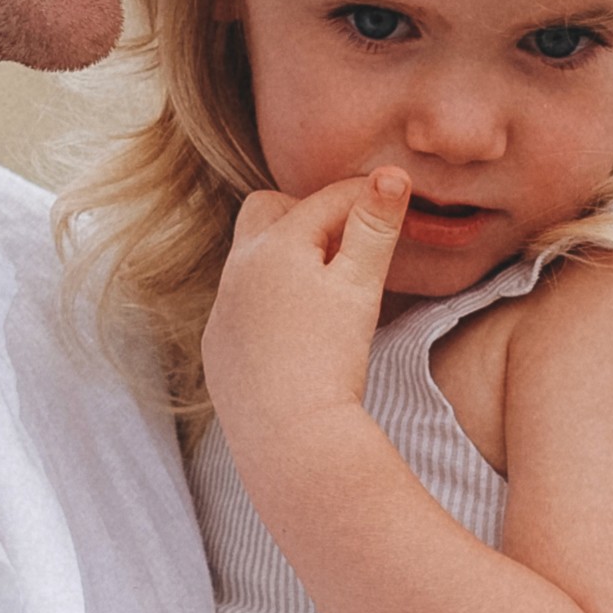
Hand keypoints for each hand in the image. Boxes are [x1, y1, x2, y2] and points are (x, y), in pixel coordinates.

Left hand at [199, 169, 407, 447]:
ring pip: (250, 262)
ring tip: (325, 290)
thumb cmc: (330, 358)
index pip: (325, 200)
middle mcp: (237, 270)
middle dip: (308, 217)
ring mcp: (222, 311)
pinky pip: (240, 309)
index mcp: (274, 245)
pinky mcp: (217, 350)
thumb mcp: (361, 286)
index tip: (395, 203)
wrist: (290, 439)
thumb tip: (392, 174)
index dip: (366, 197)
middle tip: (349, 245)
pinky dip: (268, 306)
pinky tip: (296, 336)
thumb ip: (375, 227)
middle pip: (268, 212)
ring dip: (286, 262)